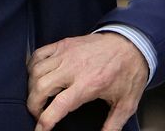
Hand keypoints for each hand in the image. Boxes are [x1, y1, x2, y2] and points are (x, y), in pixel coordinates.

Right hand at [27, 32, 147, 130]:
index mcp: (88, 84)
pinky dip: (31, 67)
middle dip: (33, 106)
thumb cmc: (129, 71)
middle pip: (40, 88)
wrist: (132, 43)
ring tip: (38, 98)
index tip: (40, 130)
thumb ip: (113, 125)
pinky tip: (36, 76)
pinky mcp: (64, 44)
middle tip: (39, 115)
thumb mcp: (126, 103)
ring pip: (35, 71)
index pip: (58, 106)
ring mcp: (67, 53)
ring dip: (31, 88)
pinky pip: (38, 54)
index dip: (44, 121)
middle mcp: (74, 68)